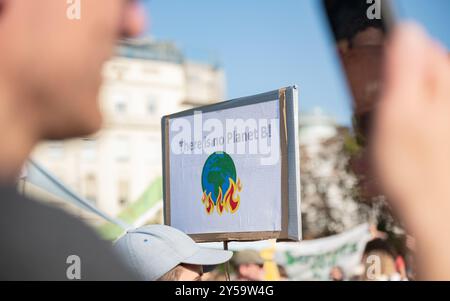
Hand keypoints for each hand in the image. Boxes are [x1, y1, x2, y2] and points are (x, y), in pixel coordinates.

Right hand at [372, 23, 449, 278]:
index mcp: (444, 82)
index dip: (384, 66)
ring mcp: (444, 121)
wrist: (437, 218)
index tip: (370, 87)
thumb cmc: (416, 173)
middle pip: (410, 80)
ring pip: (409, 108)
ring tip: (377, 154)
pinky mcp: (440, 139)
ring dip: (385, 127)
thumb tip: (404, 30)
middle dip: (384, 101)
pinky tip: (386, 162)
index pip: (414, 47)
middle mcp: (449, 97)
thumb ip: (402, 68)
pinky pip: (413, 130)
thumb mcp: (397, 113)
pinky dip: (396, 143)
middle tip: (374, 126)